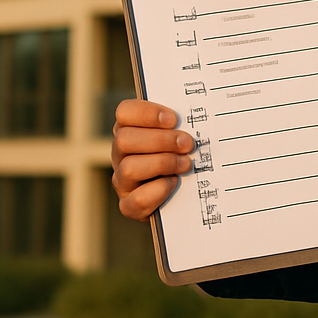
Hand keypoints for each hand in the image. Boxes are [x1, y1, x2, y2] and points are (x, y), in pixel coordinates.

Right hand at [110, 99, 192, 220]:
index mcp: (129, 130)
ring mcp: (122, 180)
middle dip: (160, 140)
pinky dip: (158, 190)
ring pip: (129, 168)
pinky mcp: (129, 205)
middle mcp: (120, 154)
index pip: (125, 112)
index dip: (147, 113)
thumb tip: (197, 115)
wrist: (181, 196)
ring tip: (186, 164)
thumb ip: (181, 125)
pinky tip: (174, 183)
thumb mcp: (179, 136)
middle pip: (124, 139)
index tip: (174, 119)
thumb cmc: (181, 156)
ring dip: (162, 163)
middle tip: (187, 144)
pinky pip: (136, 200)